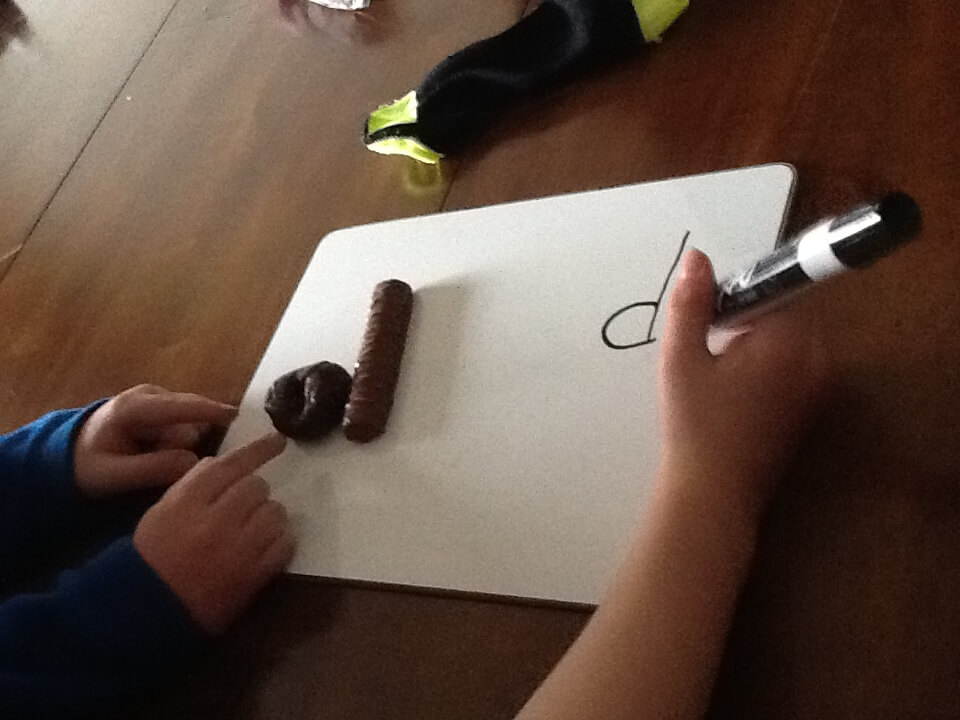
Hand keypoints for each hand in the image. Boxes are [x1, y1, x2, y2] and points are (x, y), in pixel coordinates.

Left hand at [74, 385, 237, 497]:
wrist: (70, 453)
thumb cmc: (88, 465)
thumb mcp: (112, 475)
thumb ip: (151, 469)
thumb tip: (193, 461)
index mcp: (133, 407)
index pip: (179, 406)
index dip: (209, 410)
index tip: (236, 416)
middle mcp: (149, 395)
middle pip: (190, 416)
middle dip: (186, 442)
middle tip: (160, 466)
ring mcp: (158, 397)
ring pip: (190, 422)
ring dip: (181, 444)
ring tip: (153, 460)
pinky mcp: (165, 405)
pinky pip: (187, 423)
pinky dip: (181, 440)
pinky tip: (160, 453)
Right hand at [133, 432, 293, 634]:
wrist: (149, 612)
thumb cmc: (152, 558)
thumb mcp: (162, 511)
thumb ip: (194, 485)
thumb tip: (227, 465)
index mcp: (186, 501)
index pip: (230, 464)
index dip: (258, 450)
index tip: (277, 441)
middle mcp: (215, 519)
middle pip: (256, 486)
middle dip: (254, 493)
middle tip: (243, 509)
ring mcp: (239, 548)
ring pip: (275, 512)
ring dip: (269, 517)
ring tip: (253, 531)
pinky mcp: (255, 575)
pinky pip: (285, 544)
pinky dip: (280, 542)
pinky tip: (265, 548)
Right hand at [658, 250, 825, 517]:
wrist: (714, 493)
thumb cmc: (695, 424)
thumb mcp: (681, 359)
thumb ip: (690, 304)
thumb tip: (697, 258)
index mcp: (788, 341)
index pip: (780, 286)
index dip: (744, 292)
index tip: (712, 314)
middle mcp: (816, 359)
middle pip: (787, 312)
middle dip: (750, 317)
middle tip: (709, 345)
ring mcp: (818, 387)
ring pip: (790, 340)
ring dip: (758, 342)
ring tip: (718, 373)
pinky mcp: (812, 408)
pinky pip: (794, 367)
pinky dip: (768, 367)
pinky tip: (734, 393)